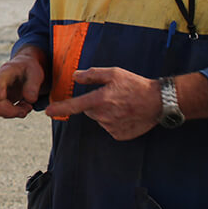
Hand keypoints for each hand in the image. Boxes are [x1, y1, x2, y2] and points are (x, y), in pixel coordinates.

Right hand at [0, 47, 45, 118]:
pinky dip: (16, 113)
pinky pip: (5, 113)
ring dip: (16, 113)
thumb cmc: (29, 68)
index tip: (3, 98)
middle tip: (30, 107)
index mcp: (3, 74)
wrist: (24, 68)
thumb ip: (33, 85)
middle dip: (13, 111)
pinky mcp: (1, 102)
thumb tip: (30, 100)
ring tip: (29, 105)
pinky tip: (25, 105)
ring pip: (0, 111)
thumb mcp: (35, 73)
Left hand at [44, 67, 160, 140]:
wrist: (159, 102)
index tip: (48, 111)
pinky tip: (126, 113)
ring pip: (99, 119)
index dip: (60, 108)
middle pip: (89, 110)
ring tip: (122, 104)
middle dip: (95, 103)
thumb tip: (75, 76)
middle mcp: (104, 116)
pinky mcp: (120, 135)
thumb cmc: (136, 85)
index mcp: (100, 100)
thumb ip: (92, 74)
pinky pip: (110, 127)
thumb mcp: (114, 73)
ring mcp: (112, 127)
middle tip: (111, 96)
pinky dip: (114, 121)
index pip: (74, 105)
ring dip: (105, 112)